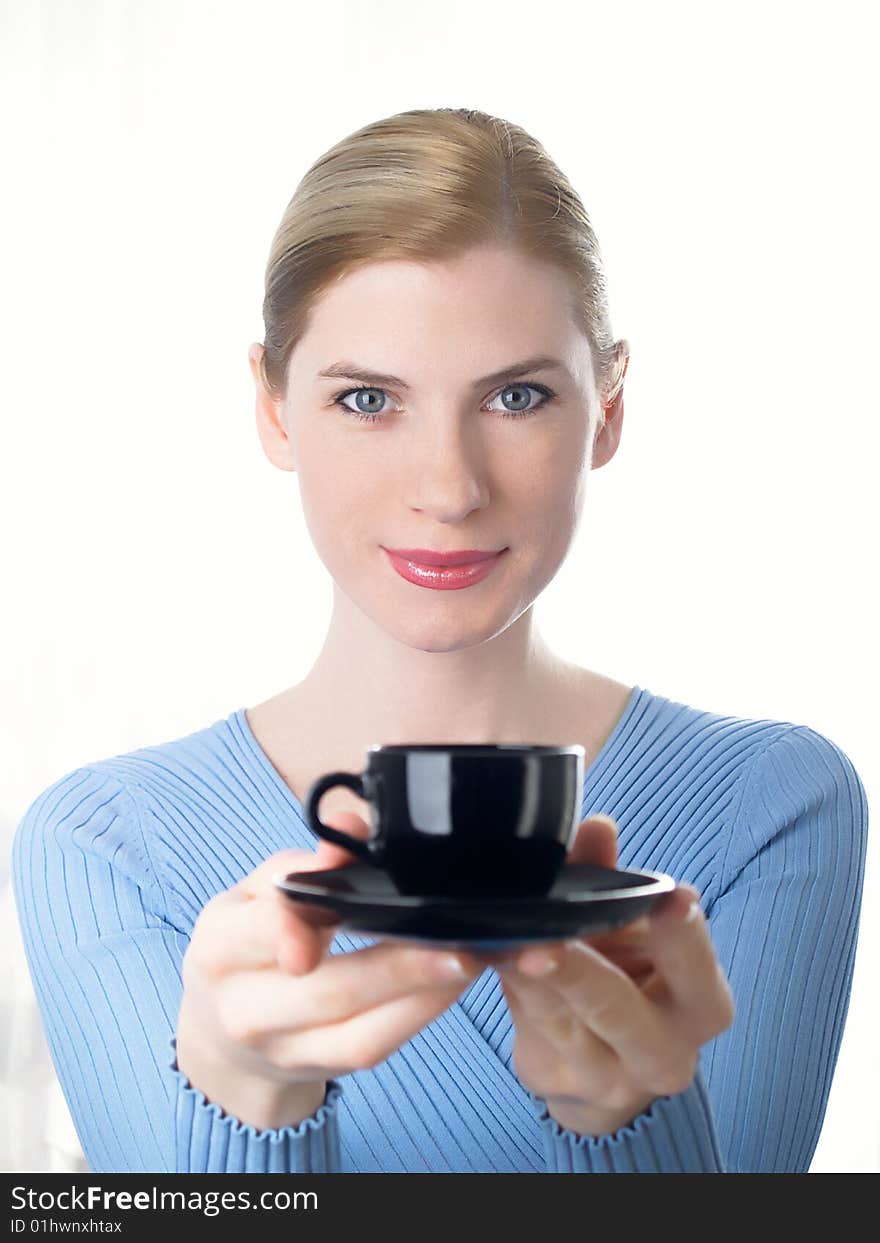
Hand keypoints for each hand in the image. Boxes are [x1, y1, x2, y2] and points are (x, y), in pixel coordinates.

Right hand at [177, 812, 483, 1129]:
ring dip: (422, 991)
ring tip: (470, 956)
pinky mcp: (317, 1069)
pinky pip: (372, 1048)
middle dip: (400, 964)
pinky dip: (417, 1016)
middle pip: (327, 989)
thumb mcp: (260, 891)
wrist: (224, 1027)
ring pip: (359, 1029)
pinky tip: (450, 985)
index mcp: (218, 946)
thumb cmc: (251, 939)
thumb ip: (303, 859)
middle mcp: (242, 1007)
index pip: (258, 932)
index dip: (297, 924)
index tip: (340, 906)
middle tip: (459, 937)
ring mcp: (280, 1048)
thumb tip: (349, 828)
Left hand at [481, 815, 734, 1137]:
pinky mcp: (551, 1080)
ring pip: (558, 1019)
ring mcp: (605, 1077)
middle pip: (619, 1008)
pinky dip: (501, 986)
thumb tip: (597, 828)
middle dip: (578, 972)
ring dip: (523, 976)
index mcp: (701, 1004)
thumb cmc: (628, 974)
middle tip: (544, 942)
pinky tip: (478, 956)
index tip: (671, 896)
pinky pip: (522, 1026)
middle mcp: (663, 1052)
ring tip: (497, 939)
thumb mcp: (634, 930)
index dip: (683, 934)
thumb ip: (613, 879)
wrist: (608, 1065)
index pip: (696, 966)